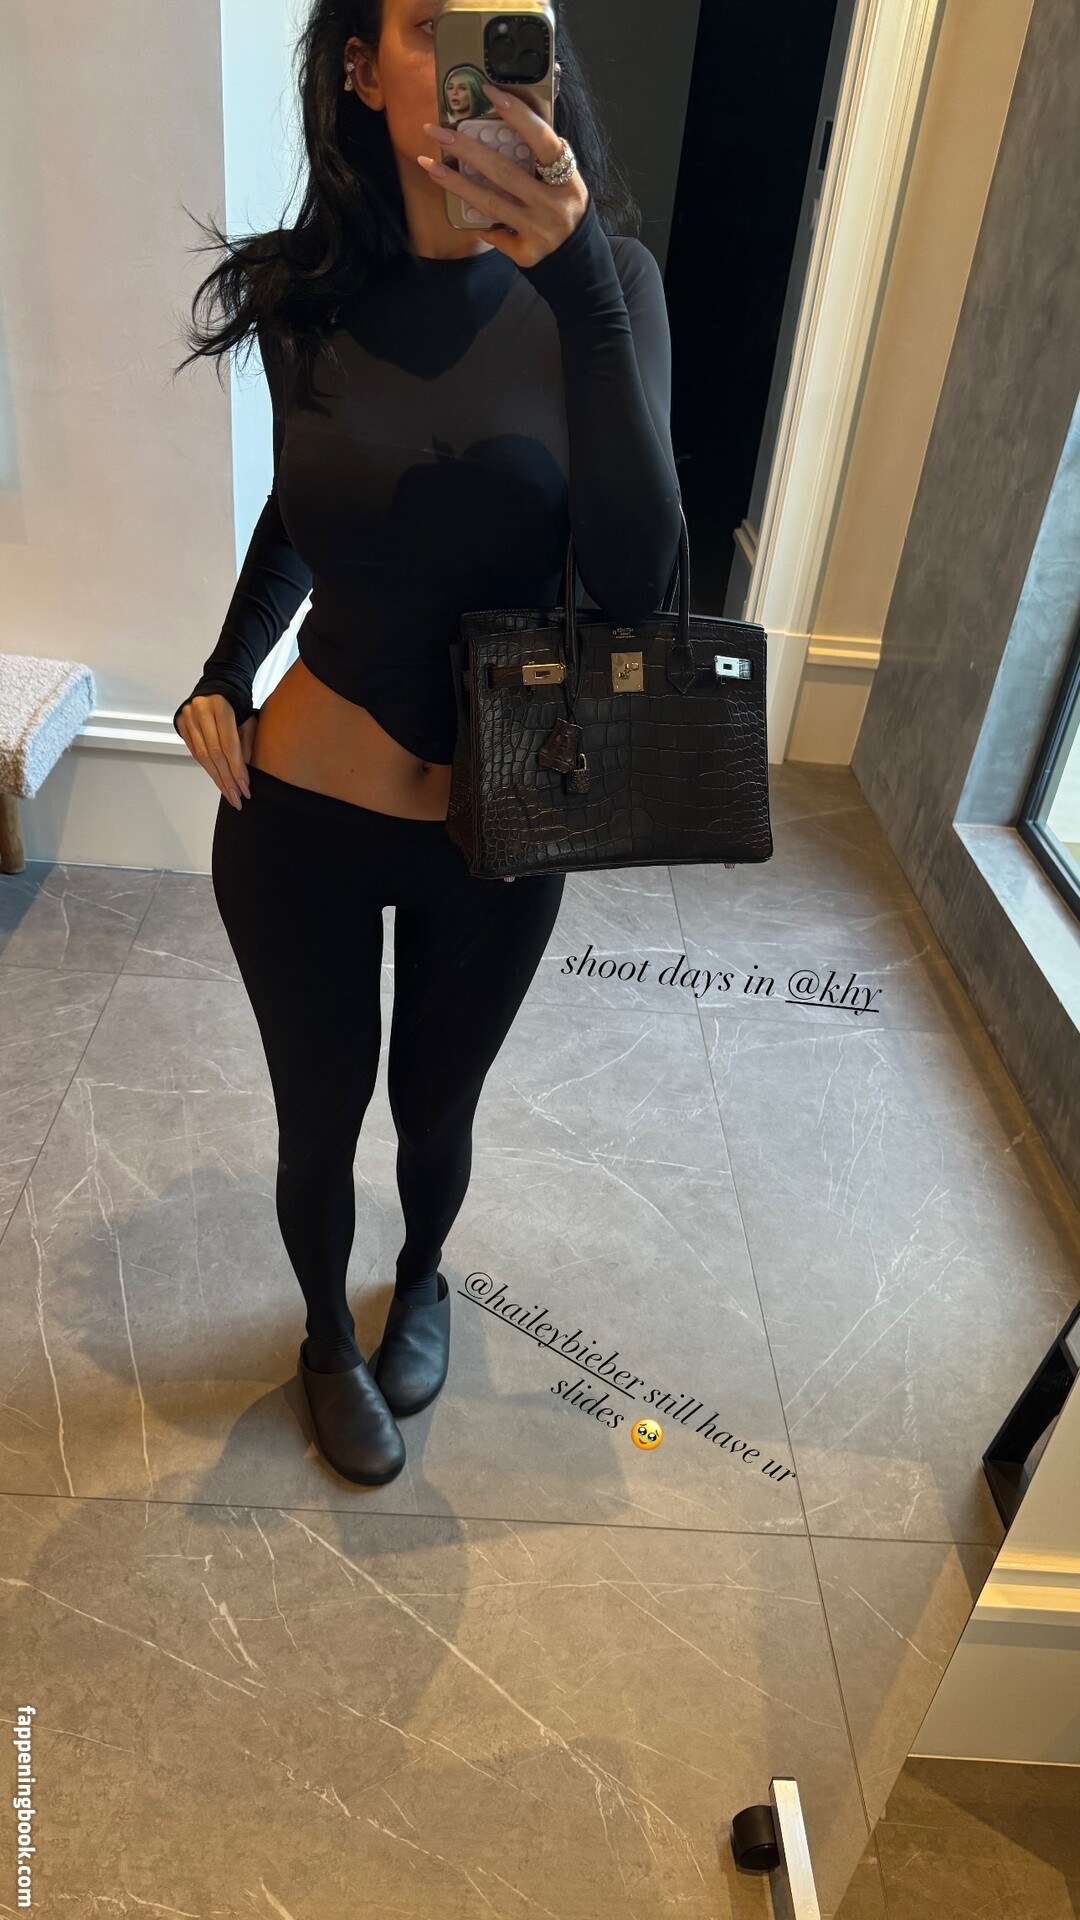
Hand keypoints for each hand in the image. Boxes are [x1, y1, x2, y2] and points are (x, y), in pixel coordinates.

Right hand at [176, 693, 254, 808]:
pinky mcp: (181, 724)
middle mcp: (201, 711)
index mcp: (221, 707)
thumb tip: (244, 773)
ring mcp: (188, 717)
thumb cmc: (238, 703)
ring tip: (229, 794)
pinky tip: (218, 780)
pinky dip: (207, 768)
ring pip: (202, 755)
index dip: (237, 769)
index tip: (245, 788)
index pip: (229, 745)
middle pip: (214, 753)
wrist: (218, 685)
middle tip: (236, 798)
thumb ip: (246, 743)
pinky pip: (195, 752)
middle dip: (227, 779)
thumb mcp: (248, 718)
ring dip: (217, 778)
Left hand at [418, 81, 588, 269]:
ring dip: (456, 183)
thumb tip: (509, 108)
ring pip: (490, 204)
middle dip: (467, 149)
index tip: (490, 92)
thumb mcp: (564, 175)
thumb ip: (543, 150)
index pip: (542, 140)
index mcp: (566, 176)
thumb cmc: (563, 203)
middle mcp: (553, 203)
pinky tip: (466, 214)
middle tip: (436, 131)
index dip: (518, 115)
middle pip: (504, 172)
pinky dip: (481, 226)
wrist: (578, 254)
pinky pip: (496, 234)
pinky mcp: (528, 253)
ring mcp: (540, 230)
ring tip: (429, 164)